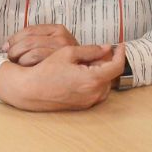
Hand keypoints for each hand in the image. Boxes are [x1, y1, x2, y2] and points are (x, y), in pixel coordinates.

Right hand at [0, 43, 125, 111]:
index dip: (120, 54)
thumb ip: (91, 50)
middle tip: (97, 52)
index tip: (120, 45)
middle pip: (111, 75)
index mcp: (92, 79)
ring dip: (102, 72)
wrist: (30, 90)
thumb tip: (107, 48)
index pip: (116, 66)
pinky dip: (95, 82)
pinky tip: (82, 74)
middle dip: (107, 62)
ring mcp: (88, 102)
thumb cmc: (47, 69)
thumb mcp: (68, 53)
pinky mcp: (82, 106)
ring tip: (88, 62)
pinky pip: (96, 92)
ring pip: (104, 84)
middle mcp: (93, 94)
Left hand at [5, 23, 78, 66]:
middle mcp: (62, 38)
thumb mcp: (51, 45)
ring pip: (31, 52)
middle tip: (10, 58)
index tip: (6, 47)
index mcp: (57, 29)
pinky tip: (25, 71)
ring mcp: (62, 52)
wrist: (84, 74)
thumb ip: (33, 41)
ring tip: (17, 65)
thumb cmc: (61, 62)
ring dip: (19, 60)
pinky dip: (25, 66)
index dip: (14, 39)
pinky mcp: (60, 65)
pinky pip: (36, 63)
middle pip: (28, 41)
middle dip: (14, 50)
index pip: (29, 30)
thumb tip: (5, 46)